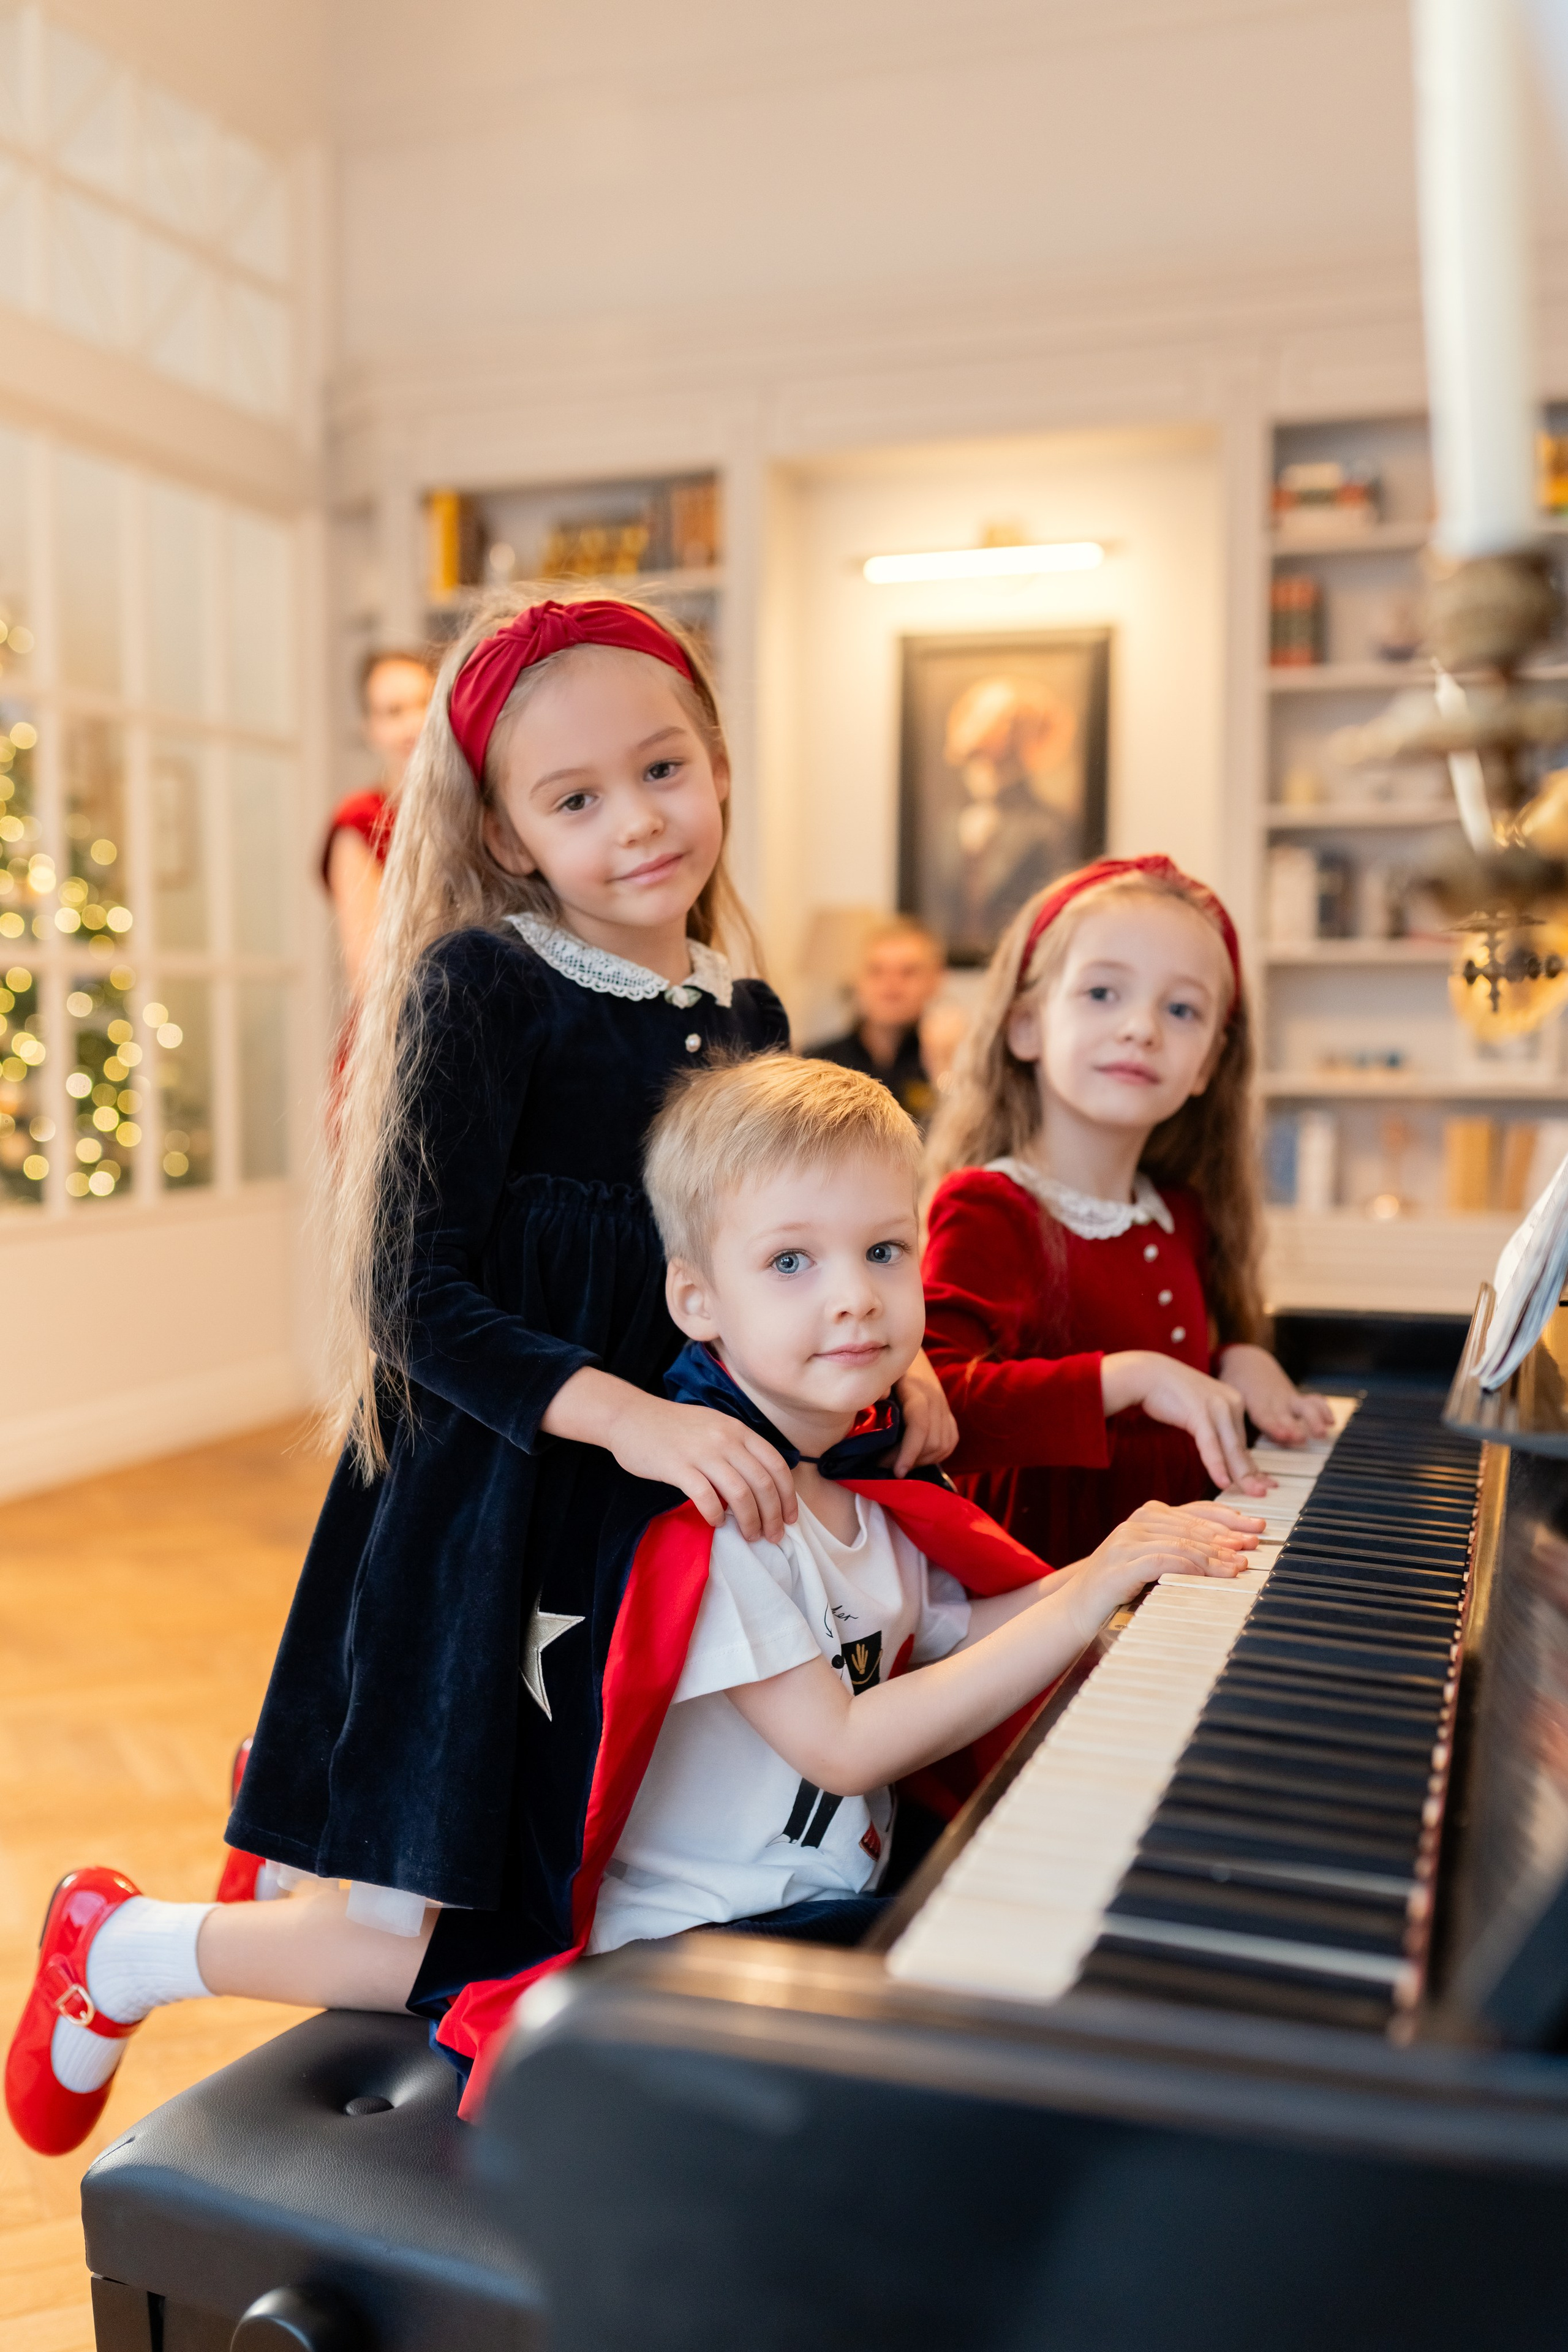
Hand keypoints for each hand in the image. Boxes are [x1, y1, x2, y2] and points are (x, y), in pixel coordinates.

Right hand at [542, 1369, 796, 1540]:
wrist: (630, 1416)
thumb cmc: (674, 1427)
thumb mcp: (715, 1427)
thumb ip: (738, 1448)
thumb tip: (762, 1484)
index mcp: (738, 1430)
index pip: (776, 1465)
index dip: (788, 1495)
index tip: (789, 1518)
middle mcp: (725, 1439)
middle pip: (762, 1483)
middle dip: (773, 1515)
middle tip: (773, 1536)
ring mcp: (702, 1452)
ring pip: (740, 1493)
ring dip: (750, 1521)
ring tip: (750, 1536)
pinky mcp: (677, 1467)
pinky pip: (706, 1497)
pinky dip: (716, 1514)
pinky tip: (716, 1522)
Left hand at [891, 1349, 958, 1474]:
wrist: (905, 1347)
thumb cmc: (885, 1362)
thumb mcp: (879, 1373)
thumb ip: (878, 1385)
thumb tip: (879, 1397)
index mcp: (916, 1390)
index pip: (919, 1426)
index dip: (910, 1451)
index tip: (898, 1472)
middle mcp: (935, 1399)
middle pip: (932, 1441)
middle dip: (909, 1459)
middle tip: (883, 1464)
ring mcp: (944, 1406)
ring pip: (943, 1445)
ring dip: (921, 1460)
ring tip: (897, 1461)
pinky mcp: (948, 1413)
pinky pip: (950, 1442)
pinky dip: (935, 1455)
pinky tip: (916, 1456)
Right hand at [1069, 1497, 1261, 1640]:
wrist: (1077, 1608)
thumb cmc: (1120, 1586)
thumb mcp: (1153, 1559)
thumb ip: (1181, 1547)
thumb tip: (1230, 1548)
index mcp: (1148, 1516)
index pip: (1196, 1510)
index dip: (1229, 1518)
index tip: (1256, 1528)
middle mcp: (1137, 1523)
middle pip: (1193, 1527)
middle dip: (1227, 1538)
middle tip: (1252, 1549)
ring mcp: (1127, 1542)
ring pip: (1181, 1543)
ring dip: (1213, 1556)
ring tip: (1237, 1568)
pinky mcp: (1121, 1565)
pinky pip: (1163, 1561)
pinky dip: (1189, 1567)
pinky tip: (1207, 1575)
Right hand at [1101, 1350, 1262, 1491]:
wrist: (1145, 1373)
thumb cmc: (1168, 1393)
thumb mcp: (1199, 1410)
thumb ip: (1214, 1427)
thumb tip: (1223, 1453)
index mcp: (1233, 1400)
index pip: (1243, 1440)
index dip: (1251, 1464)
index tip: (1262, 1482)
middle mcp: (1231, 1402)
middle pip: (1241, 1446)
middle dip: (1252, 1473)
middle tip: (1264, 1493)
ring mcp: (1216, 1406)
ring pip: (1231, 1448)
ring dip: (1241, 1475)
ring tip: (1252, 1493)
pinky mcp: (1199, 1412)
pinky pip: (1210, 1444)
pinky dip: (1217, 1465)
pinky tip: (1223, 1482)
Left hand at [1216, 1345, 1335, 1444]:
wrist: (1246, 1360)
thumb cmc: (1232, 1384)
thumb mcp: (1223, 1397)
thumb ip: (1223, 1420)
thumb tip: (1216, 1451)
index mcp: (1255, 1402)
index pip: (1265, 1416)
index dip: (1275, 1426)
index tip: (1284, 1434)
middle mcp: (1274, 1402)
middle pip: (1286, 1417)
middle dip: (1293, 1428)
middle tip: (1301, 1437)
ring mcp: (1287, 1399)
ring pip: (1303, 1408)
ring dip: (1313, 1419)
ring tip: (1321, 1432)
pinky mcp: (1296, 1398)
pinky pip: (1313, 1401)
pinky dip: (1323, 1409)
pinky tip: (1331, 1421)